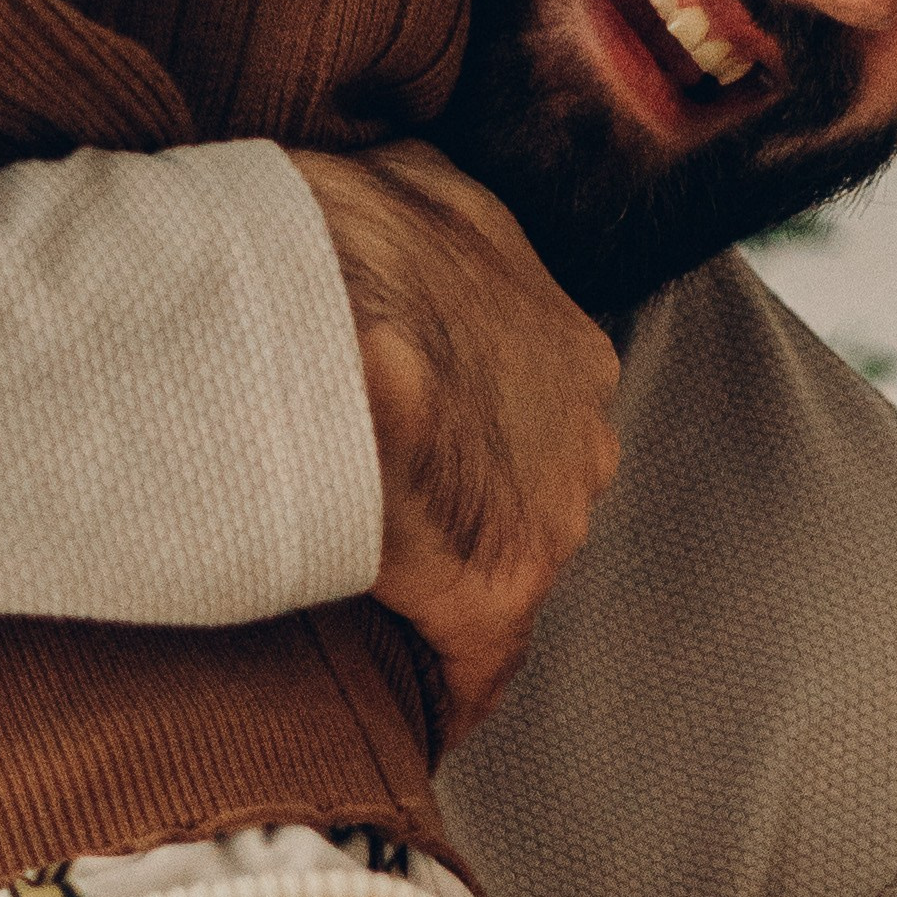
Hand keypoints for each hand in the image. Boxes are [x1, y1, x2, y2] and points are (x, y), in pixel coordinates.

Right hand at [289, 140, 621, 733]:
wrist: (315, 307)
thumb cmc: (336, 236)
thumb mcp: (399, 181)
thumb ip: (421, 207)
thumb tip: (388, 200)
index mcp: (563, 337)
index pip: (523, 406)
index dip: (465, 434)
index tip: (412, 452)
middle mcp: (581, 426)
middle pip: (526, 490)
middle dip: (465, 508)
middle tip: (382, 527)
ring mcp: (549, 512)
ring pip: (500, 567)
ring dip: (444, 588)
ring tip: (371, 605)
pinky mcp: (499, 591)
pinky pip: (478, 663)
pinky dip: (444, 690)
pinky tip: (410, 715)